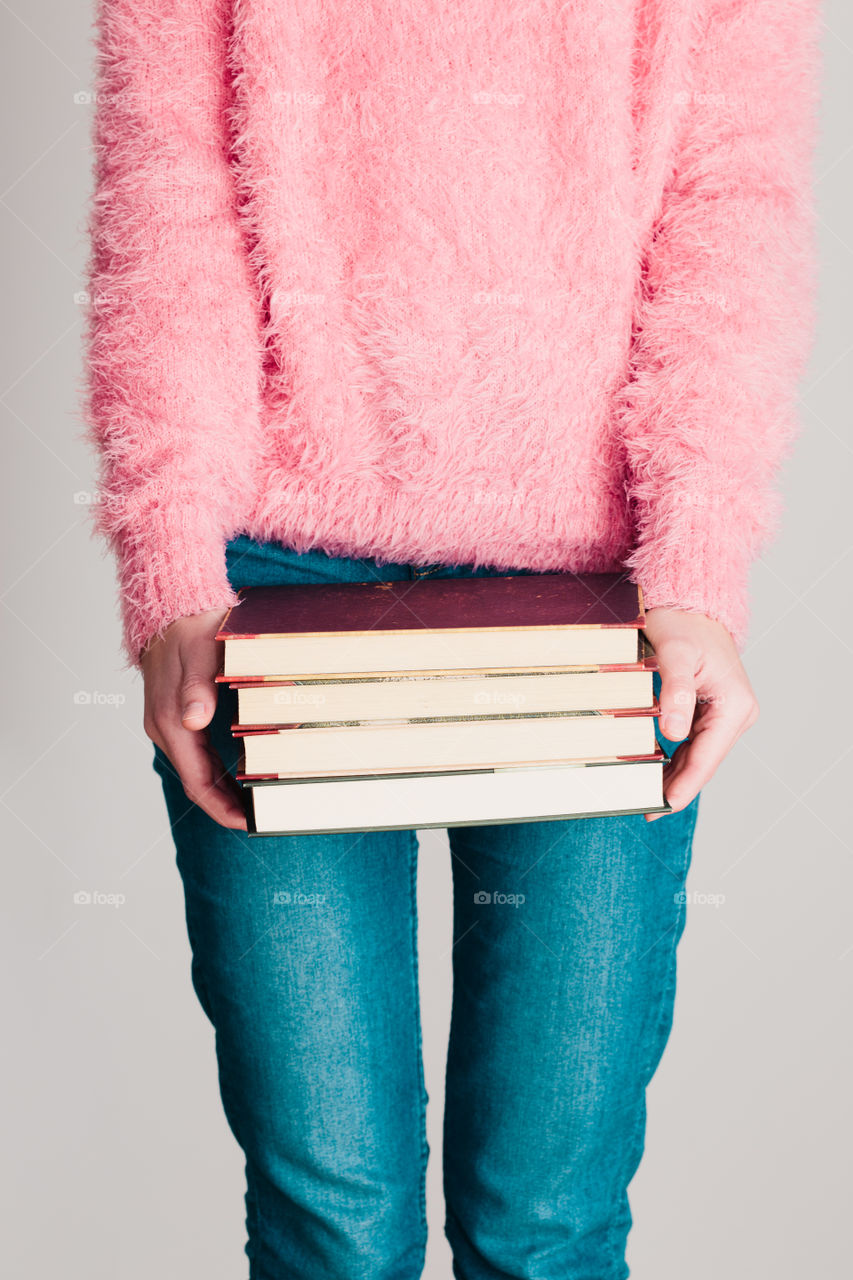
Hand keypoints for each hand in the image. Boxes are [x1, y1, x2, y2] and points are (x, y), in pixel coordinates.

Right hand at [141, 609, 246, 829]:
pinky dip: (215, 771)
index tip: (247, 823)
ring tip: (252, 806)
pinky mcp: (176, 714)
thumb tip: (194, 721)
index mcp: (171, 720)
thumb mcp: (201, 653)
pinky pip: (195, 753)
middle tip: (260, 819)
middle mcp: (166, 726)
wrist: (170, 606)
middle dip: (225, 806)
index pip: (196, 781)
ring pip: (195, 769)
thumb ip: (198, 689)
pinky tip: (236, 776)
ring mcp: (168, 721)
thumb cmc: (191, 627)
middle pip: (196, 781)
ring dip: (221, 791)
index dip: (221, 807)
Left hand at [641, 608, 758, 820]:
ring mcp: (727, 714)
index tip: (661, 807)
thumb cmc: (683, 622)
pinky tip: (656, 773)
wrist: (690, 602)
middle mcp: (738, 713)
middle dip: (677, 787)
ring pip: (699, 755)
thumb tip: (674, 734)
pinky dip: (676, 759)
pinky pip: (694, 743)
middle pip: (704, 762)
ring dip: (675, 777)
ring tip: (646, 797)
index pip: (707, 758)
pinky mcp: (713, 711)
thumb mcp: (675, 653)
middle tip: (645, 809)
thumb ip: (676, 693)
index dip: (684, 786)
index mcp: (735, 706)